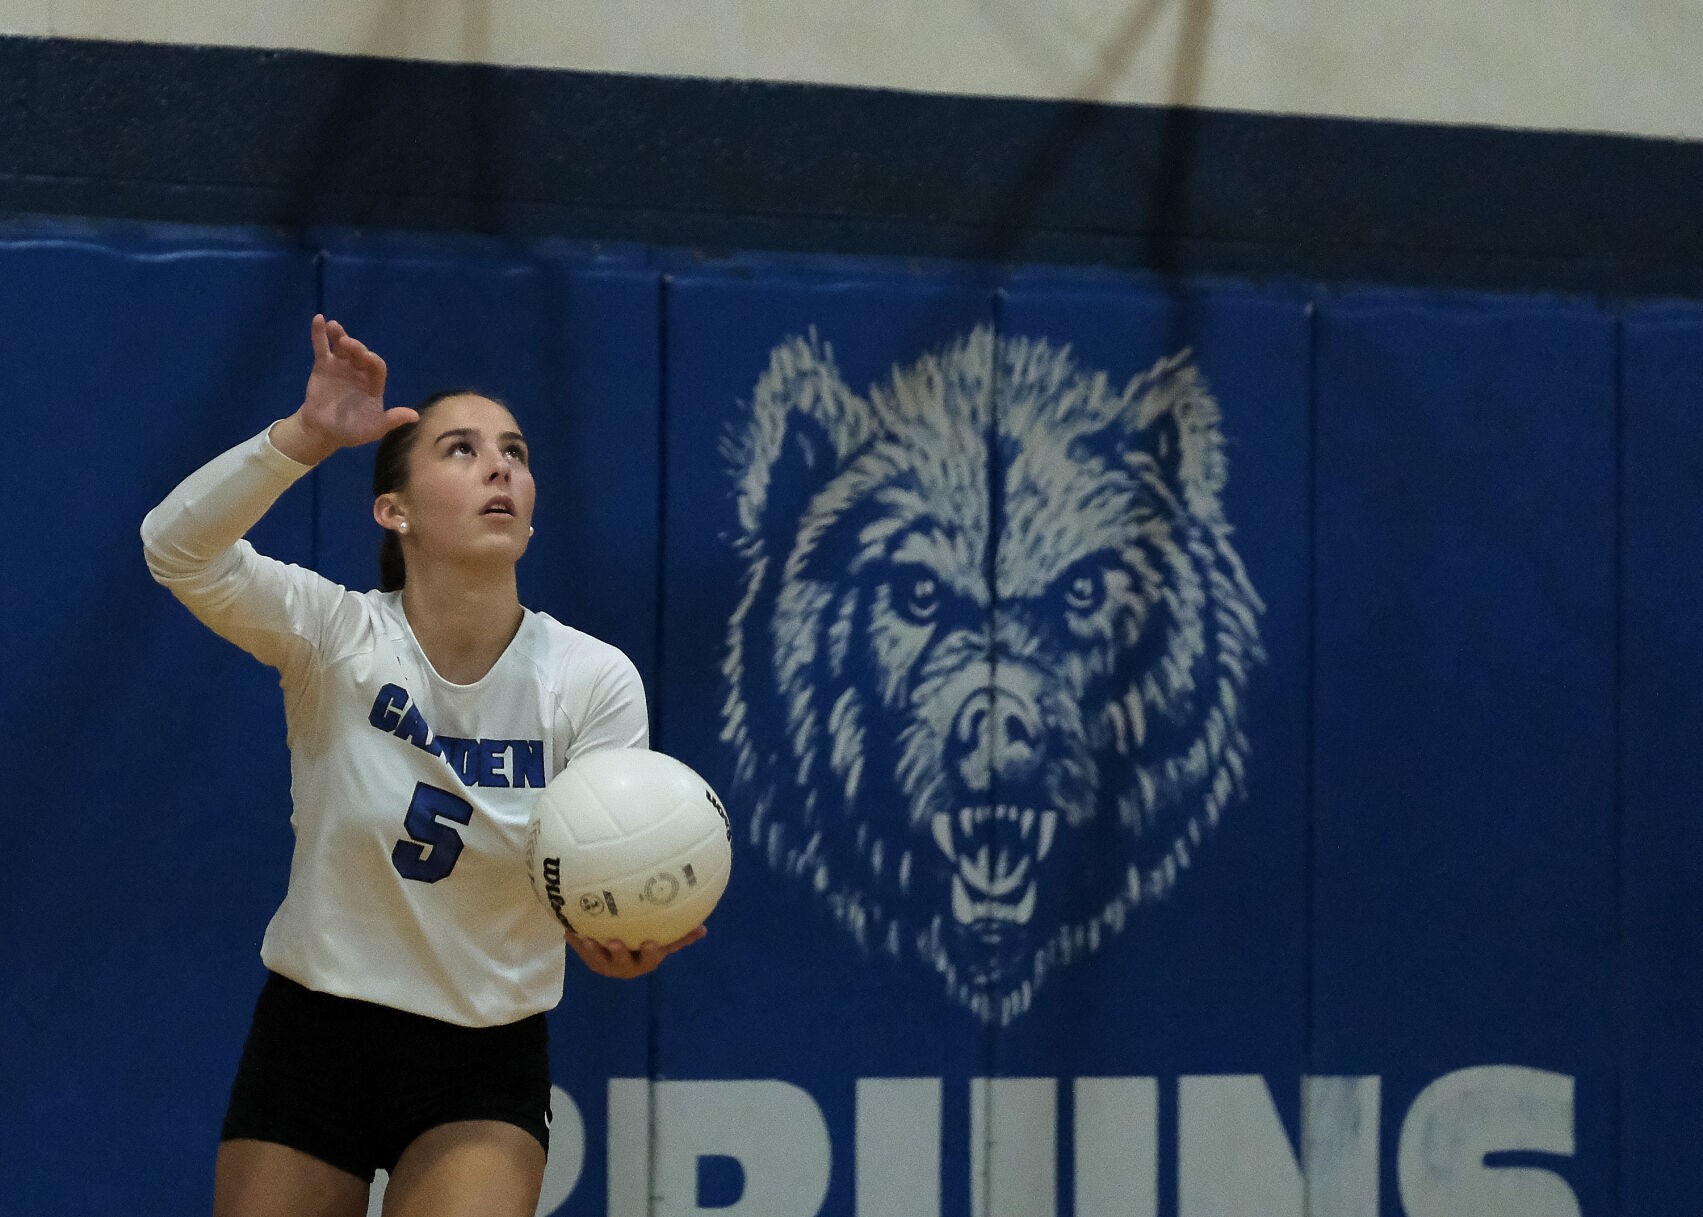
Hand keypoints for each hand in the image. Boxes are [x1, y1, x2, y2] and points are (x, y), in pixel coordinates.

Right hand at [272, 315, 415, 463]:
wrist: (323, 432)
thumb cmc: (351, 431)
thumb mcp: (373, 429)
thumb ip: (391, 420)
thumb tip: (415, 416)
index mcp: (373, 384)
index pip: (377, 366)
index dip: (372, 360)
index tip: (365, 357)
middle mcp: (359, 371)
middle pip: (360, 353)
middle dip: (356, 347)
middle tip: (348, 344)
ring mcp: (341, 366)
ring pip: (342, 346)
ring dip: (340, 334)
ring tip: (334, 326)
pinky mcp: (323, 366)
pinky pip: (322, 347)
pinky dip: (319, 334)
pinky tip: (318, 319)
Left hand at [565, 925, 706, 978]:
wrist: (620, 954)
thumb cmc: (646, 944)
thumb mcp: (664, 941)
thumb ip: (681, 937)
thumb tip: (704, 929)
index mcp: (645, 960)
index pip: (650, 959)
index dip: (650, 953)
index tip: (651, 942)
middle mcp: (625, 967)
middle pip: (622, 964)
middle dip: (618, 954)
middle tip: (614, 941)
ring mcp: (606, 964)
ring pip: (598, 961)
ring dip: (592, 951)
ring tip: (587, 938)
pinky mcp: (590, 959)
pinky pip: (581, 951)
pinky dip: (575, 942)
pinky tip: (569, 929)